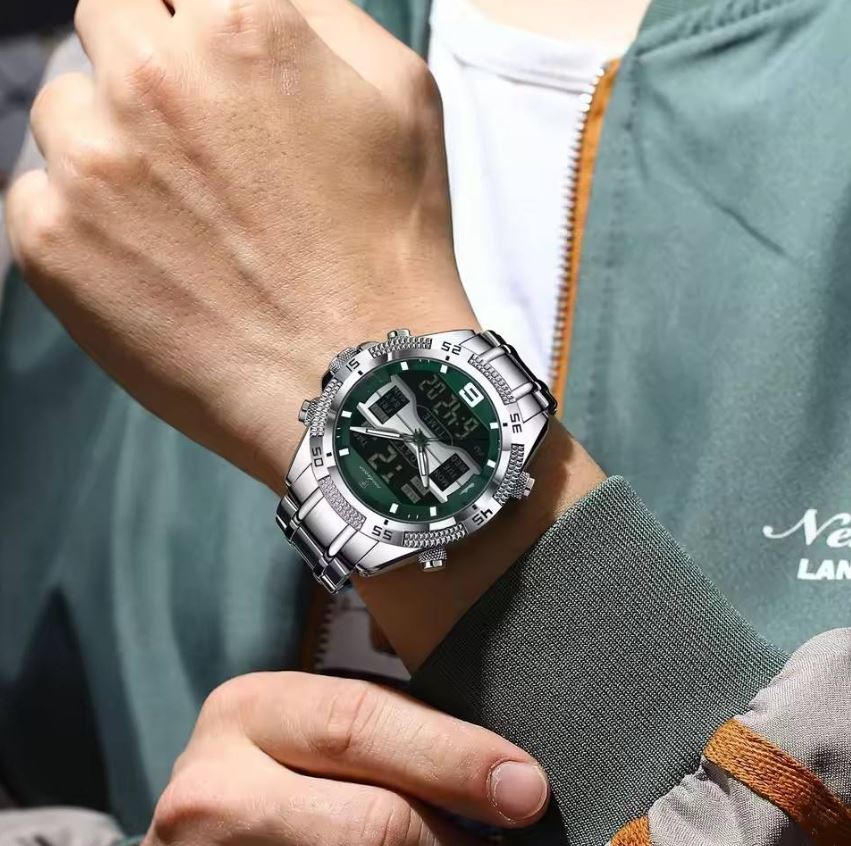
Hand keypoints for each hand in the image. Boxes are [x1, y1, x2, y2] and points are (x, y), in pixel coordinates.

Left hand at [6, 0, 474, 490]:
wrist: (354, 383)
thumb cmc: (390, 245)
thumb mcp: (403, 97)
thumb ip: (323, 12)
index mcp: (239, 24)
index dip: (199, 27)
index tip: (214, 77)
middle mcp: (150, 77)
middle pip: (107, 22)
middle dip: (149, 67)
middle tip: (197, 143)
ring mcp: (90, 163)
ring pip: (66, 109)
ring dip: (112, 143)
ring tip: (181, 219)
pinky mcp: (51, 245)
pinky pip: (39, 196)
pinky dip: (83, 220)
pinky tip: (151, 263)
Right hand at [143, 672, 549, 844]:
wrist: (202, 836)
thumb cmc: (272, 773)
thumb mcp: (307, 735)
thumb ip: (381, 736)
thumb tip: (501, 771)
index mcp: (248, 710)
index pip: (362, 723)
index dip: (453, 756)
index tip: (524, 785)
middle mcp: (214, 786)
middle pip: (370, 819)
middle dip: (454, 833)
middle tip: (514, 835)